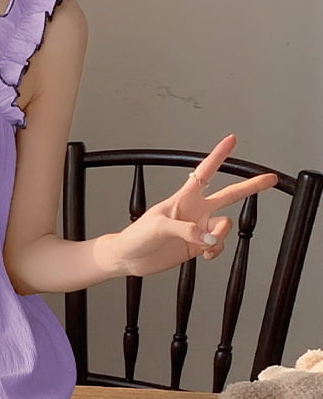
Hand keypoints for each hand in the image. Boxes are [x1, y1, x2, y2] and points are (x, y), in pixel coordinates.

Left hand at [112, 134, 278, 277]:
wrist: (128, 258)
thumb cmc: (136, 236)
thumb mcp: (158, 227)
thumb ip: (186, 230)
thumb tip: (208, 239)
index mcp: (183, 199)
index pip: (204, 172)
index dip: (218, 156)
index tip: (231, 140)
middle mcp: (194, 211)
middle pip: (228, 195)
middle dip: (250, 186)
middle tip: (269, 178)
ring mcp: (197, 229)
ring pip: (224, 226)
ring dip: (219, 236)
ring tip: (204, 244)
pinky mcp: (196, 246)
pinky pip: (217, 245)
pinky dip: (215, 251)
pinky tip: (204, 255)